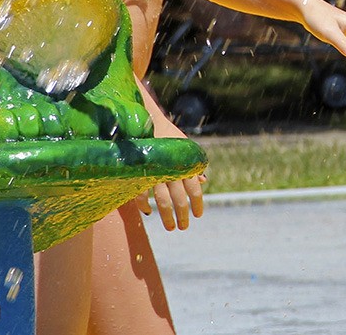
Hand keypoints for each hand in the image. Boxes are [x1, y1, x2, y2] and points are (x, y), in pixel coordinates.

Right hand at [138, 90, 205, 229]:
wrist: (146, 119)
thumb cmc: (168, 134)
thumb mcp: (185, 147)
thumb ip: (193, 164)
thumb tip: (204, 181)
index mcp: (184, 163)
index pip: (194, 189)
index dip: (197, 204)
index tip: (198, 215)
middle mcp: (172, 169)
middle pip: (179, 199)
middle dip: (182, 216)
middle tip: (183, 227)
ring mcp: (156, 171)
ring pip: (162, 200)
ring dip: (167, 216)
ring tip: (170, 227)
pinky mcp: (141, 170)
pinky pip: (141, 193)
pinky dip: (144, 204)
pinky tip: (148, 212)